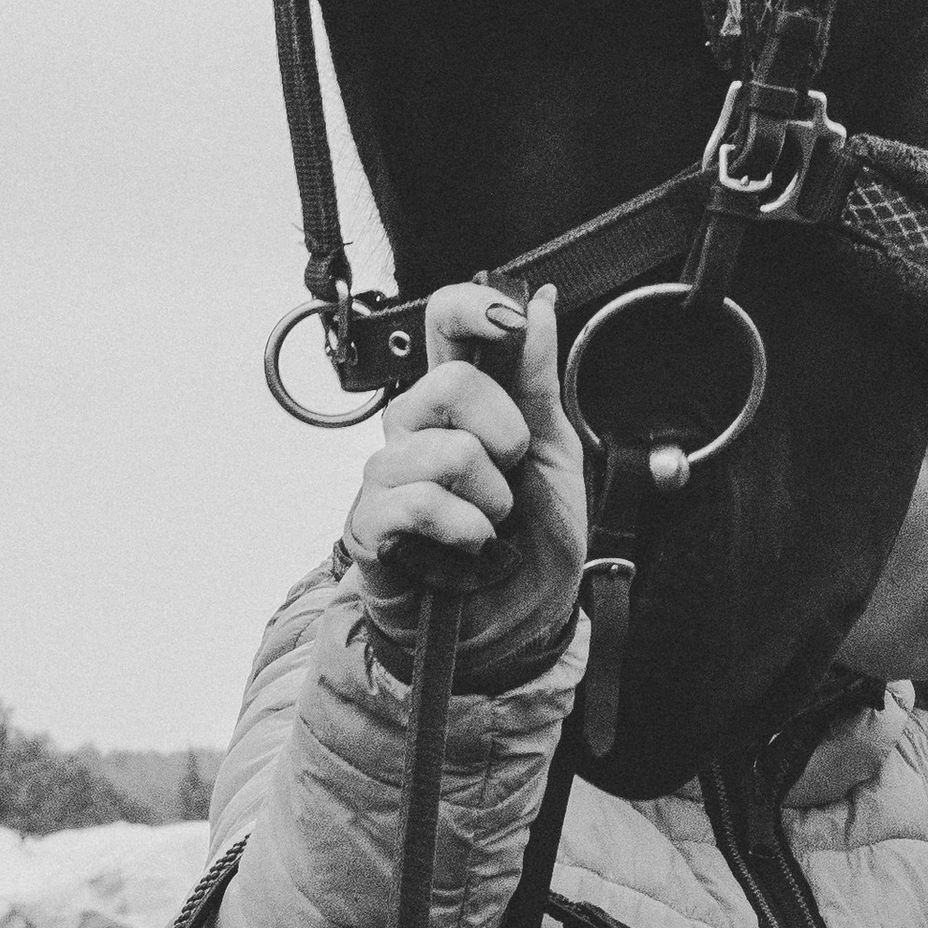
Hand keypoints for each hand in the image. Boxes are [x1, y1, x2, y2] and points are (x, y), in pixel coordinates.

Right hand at [345, 285, 586, 674]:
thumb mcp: (556, 453)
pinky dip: (463, 530)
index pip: (444, 322)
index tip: (510, 320)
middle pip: (446, 385)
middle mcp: (416, 428)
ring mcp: (388, 475)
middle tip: (513, 475)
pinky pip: (416, 503)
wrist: (520, 627)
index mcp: (463, 401)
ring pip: (441, 451)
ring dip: (491, 498)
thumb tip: (535, 301)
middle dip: (504, 435)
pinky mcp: (371, 525)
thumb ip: (539, 380)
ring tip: (493, 526)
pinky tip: (472, 549)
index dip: (473, 307)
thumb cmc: (532, 542)